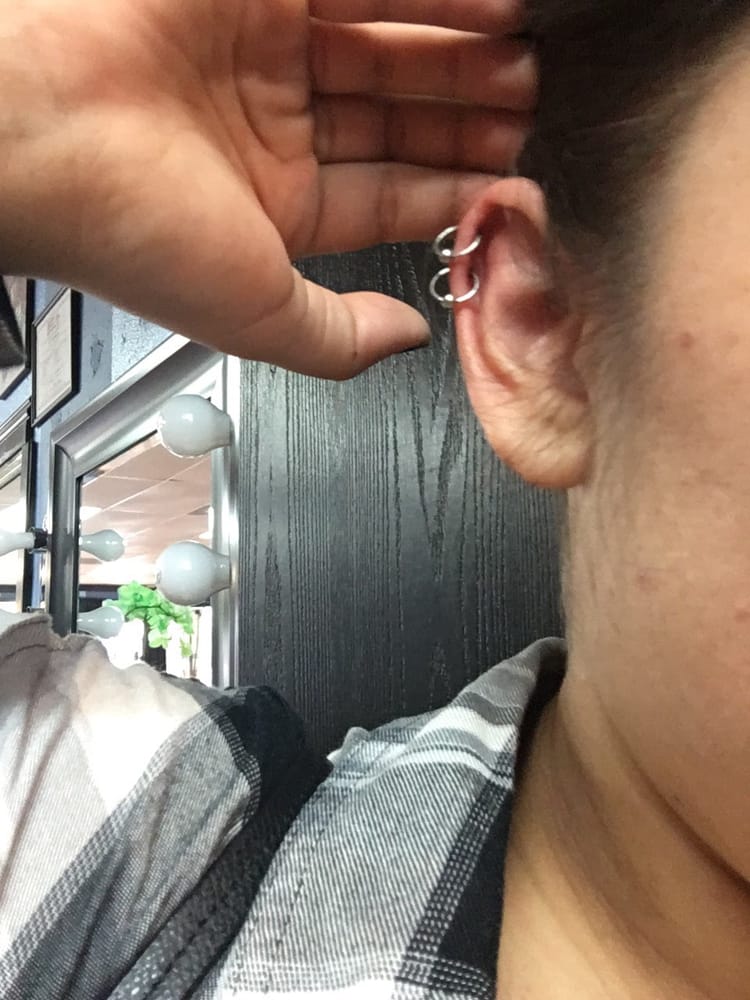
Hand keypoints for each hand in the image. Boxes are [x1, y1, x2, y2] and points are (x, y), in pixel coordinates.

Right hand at [0, 0, 535, 376]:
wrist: (37, 135)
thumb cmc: (127, 232)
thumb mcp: (257, 315)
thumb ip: (338, 338)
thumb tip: (407, 339)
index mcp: (272, 204)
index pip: (384, 195)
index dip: (449, 190)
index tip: (503, 184)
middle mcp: (269, 125)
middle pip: (392, 116)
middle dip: (463, 116)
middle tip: (525, 112)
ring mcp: (261, 50)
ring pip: (385, 46)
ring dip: (458, 54)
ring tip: (523, 62)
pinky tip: (489, 7)